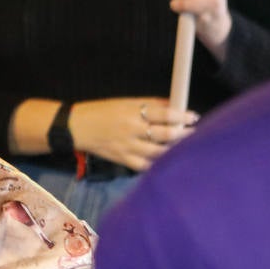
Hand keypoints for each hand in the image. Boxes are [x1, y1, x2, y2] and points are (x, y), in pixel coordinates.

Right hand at [69, 97, 198, 171]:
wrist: (75, 127)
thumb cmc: (99, 112)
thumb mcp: (123, 102)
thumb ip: (147, 104)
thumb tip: (172, 105)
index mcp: (132, 112)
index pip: (163, 114)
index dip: (181, 116)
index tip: (193, 117)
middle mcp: (132, 129)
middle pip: (165, 134)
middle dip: (183, 134)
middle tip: (194, 133)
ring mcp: (127, 146)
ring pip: (158, 152)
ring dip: (174, 150)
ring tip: (183, 148)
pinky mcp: (122, 159)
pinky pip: (145, 166)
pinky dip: (157, 164)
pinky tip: (165, 161)